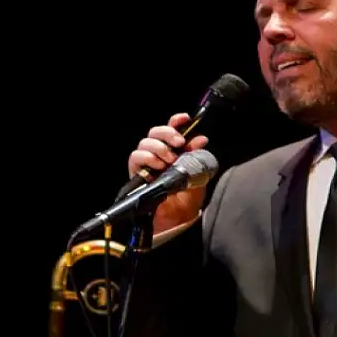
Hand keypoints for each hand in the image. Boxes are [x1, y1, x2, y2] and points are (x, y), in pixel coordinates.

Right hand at [128, 113, 208, 233]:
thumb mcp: (197, 175)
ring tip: (170, 160)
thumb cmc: (188, 196)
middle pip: (155, 131)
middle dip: (167, 133)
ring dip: (159, 148)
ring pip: (145, 142)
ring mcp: (147, 162)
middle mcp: (159, 154)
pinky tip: (158, 166)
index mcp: (175, 150)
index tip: (185, 118)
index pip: (172, 129)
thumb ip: (197, 156)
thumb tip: (201, 139)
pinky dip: (147, 158)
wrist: (177, 218)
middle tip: (179, 143)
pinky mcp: (136, 173)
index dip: (176, 121)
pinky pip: (136, 157)